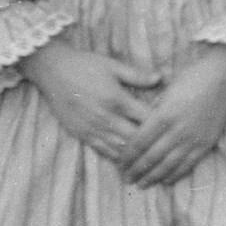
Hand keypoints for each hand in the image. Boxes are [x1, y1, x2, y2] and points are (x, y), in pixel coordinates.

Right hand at [21, 37, 164, 168]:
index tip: (173, 126)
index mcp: (117, 99)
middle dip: (152, 144)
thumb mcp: (112, 65)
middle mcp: (106, 118)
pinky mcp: (82, 134)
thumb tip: (160, 78)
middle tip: (166, 147)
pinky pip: (103, 152)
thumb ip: (137, 75)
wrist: (52, 70)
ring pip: (121, 150)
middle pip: (137, 139)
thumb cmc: (84, 65)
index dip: (162, 124)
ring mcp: (93, 128)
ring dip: (136, 155)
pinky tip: (129, 160)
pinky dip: (118, 157)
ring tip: (151, 159)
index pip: (146, 118)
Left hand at [115, 43, 225, 188]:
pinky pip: (188, 165)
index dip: (128, 156)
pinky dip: (175, 174)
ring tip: (141, 184)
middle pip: (151, 157)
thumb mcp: (165, 91)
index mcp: (164, 115)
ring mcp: (193, 139)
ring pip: (168, 165)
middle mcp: (177, 130)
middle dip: (136, 170)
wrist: (222, 77)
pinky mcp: (206, 144)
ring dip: (153, 177)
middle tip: (126, 178)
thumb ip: (152, 110)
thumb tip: (141, 126)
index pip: (139, 142)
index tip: (119, 163)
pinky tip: (165, 180)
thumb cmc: (191, 78)